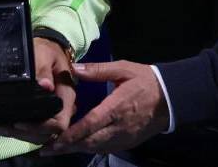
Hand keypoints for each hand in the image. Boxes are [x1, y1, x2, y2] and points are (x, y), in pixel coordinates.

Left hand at [0, 37, 75, 144]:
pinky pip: (36, 129)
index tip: (19, 123)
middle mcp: (63, 108)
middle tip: (0, 127)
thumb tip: (46, 86)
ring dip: (19, 135)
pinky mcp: (45, 114)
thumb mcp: (44, 54)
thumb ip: (43, 68)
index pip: (60, 122)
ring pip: (40, 134)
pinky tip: (4, 127)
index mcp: (66, 95)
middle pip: (48, 133)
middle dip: (24, 133)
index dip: (41, 127)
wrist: (47, 50)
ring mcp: (54, 113)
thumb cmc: (46, 51)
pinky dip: (20, 131)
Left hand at [42, 60, 168, 154]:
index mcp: (116, 107)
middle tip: (45, 149)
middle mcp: (119, 127)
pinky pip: (106, 149)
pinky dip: (90, 149)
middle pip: (89, 142)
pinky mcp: (129, 142)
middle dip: (67, 147)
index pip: (90, 125)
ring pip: (97, 148)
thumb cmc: (145, 80)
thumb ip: (97, 70)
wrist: (171, 97)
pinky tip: (78, 146)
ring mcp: (125, 137)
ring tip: (56, 149)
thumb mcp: (122, 68)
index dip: (70, 135)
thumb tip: (73, 69)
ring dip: (76, 149)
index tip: (53, 140)